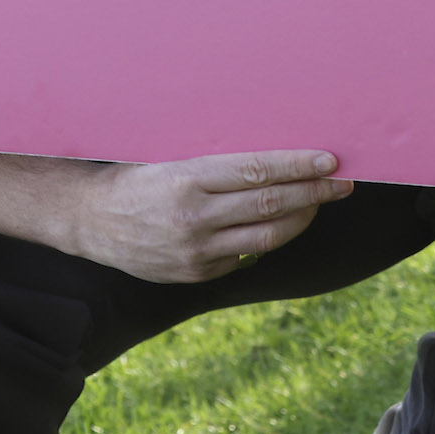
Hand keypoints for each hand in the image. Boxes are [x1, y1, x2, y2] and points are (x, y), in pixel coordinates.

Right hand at [73, 150, 352, 284]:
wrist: (90, 219)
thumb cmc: (138, 176)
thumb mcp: (174, 158)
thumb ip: (220, 164)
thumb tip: (278, 159)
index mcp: (188, 178)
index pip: (259, 170)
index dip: (300, 167)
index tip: (330, 160)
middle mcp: (194, 217)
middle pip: (271, 204)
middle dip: (315, 193)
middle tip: (344, 183)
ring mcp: (195, 251)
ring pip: (266, 236)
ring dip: (301, 219)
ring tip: (319, 203)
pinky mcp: (194, 275)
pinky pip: (243, 256)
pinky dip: (265, 240)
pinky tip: (278, 225)